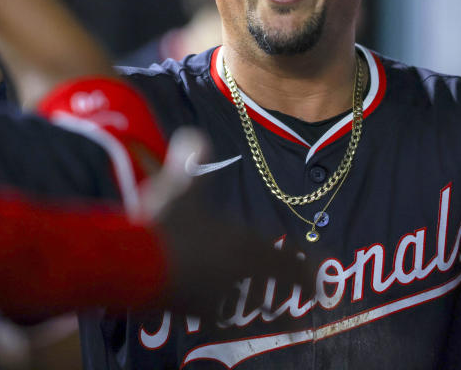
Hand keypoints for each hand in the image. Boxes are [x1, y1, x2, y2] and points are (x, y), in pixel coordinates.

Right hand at [141, 128, 313, 316]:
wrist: (137, 265)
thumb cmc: (166, 223)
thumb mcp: (178, 187)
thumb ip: (190, 162)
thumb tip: (195, 136)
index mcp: (243, 243)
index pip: (286, 260)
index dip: (305, 269)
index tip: (322, 276)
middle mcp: (238, 272)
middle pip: (275, 284)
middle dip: (295, 290)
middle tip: (315, 300)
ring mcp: (216, 295)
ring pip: (252, 304)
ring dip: (272, 312)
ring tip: (288, 325)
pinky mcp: (191, 312)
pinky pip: (218, 316)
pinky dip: (226, 317)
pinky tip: (224, 321)